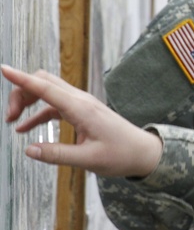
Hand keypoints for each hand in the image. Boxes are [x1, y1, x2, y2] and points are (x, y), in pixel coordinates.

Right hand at [2, 65, 162, 176]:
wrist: (143, 152)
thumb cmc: (121, 155)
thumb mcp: (88, 160)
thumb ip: (57, 155)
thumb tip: (28, 150)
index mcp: (81, 109)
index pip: (46, 88)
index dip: (22, 79)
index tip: (3, 69)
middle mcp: (81, 101)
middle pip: (44, 82)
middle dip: (21, 92)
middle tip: (8, 117)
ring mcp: (82, 105)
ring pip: (48, 92)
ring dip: (28, 101)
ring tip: (11, 121)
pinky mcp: (83, 112)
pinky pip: (55, 106)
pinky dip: (37, 113)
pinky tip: (24, 129)